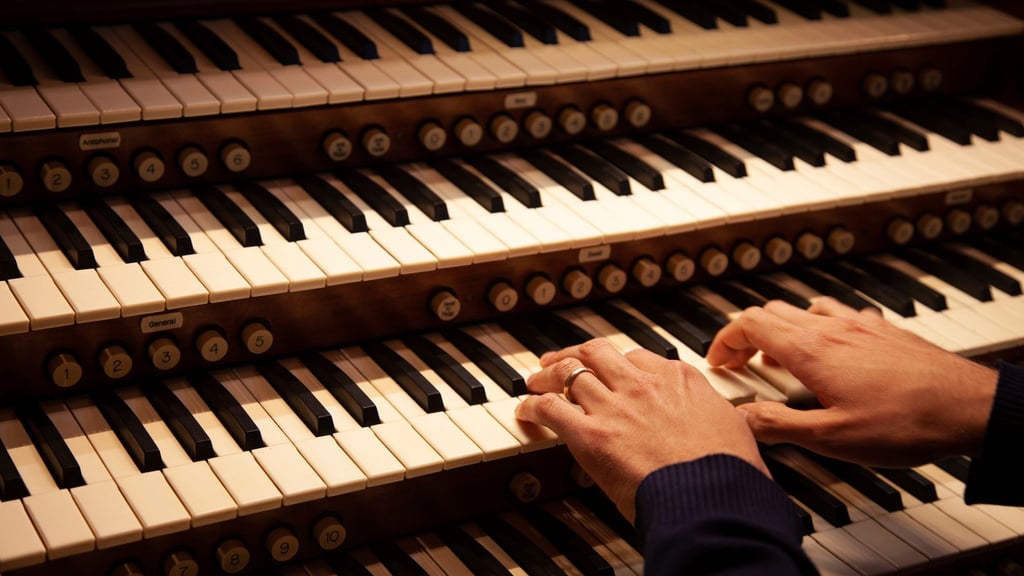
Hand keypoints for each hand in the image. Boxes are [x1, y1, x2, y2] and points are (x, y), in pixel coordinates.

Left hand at [515, 338, 766, 521]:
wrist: (713, 498)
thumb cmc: (728, 475)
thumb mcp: (735, 432)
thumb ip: (723, 421)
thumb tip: (732, 427)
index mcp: (681, 379)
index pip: (639, 357)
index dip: (618, 363)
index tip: (610, 370)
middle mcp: (644, 384)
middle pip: (598, 353)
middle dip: (575, 354)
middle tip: (560, 361)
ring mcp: (615, 406)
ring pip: (569, 373)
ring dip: (547, 375)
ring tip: (536, 380)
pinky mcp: (590, 434)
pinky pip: (550, 408)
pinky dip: (533, 406)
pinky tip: (527, 411)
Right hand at [706, 297, 997, 466]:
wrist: (969, 407)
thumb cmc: (907, 421)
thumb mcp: (832, 438)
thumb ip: (780, 426)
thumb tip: (741, 419)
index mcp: (811, 350)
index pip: (748, 324)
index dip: (724, 341)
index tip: (718, 362)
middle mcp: (831, 329)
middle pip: (772, 312)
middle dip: (747, 335)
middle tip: (741, 362)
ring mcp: (859, 326)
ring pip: (804, 310)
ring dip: (782, 329)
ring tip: (780, 358)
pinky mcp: (883, 330)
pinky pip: (837, 315)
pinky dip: (817, 327)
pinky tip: (831, 351)